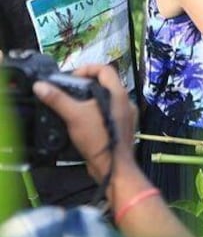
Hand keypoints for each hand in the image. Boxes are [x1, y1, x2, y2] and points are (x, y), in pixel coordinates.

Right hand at [33, 64, 136, 183]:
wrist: (113, 167)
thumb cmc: (98, 139)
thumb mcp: (73, 116)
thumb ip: (57, 99)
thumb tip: (41, 86)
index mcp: (118, 93)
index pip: (105, 69)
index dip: (87, 69)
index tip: (72, 77)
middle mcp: (126, 102)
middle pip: (106, 83)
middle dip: (87, 84)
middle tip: (71, 90)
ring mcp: (127, 115)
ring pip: (108, 99)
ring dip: (91, 99)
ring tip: (75, 105)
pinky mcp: (123, 128)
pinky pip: (110, 113)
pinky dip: (97, 112)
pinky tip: (84, 121)